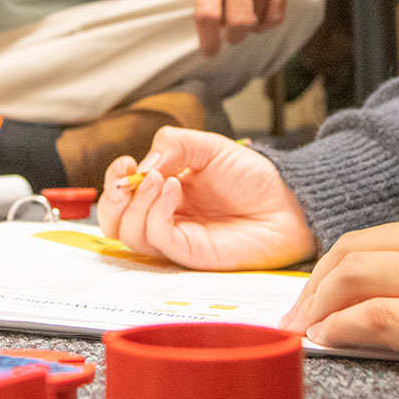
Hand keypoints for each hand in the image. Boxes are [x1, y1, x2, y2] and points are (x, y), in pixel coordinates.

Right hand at [97, 128, 314, 271]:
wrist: (287, 201)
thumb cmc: (252, 178)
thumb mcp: (207, 146)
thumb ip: (172, 145)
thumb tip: (143, 165)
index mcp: (162, 194)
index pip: (120, 197)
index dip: (114, 181)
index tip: (126, 163)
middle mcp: (164, 219)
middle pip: (113, 223)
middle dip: (111, 198)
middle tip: (128, 175)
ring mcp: (175, 238)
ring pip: (129, 234)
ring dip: (136, 202)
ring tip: (160, 177)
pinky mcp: (190, 253)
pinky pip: (158, 239)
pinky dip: (156, 212)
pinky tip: (173, 188)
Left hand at [191, 0, 288, 56]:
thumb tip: (213, 36)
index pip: (208, 14)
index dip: (209, 41)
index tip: (210, 52)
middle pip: (239, 21)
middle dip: (233, 37)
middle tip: (229, 36)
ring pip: (259, 20)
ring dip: (250, 28)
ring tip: (242, 16)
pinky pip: (277, 14)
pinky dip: (267, 24)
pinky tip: (259, 16)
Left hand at [280, 205, 398, 393]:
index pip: (381, 238)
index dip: (339, 268)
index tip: (318, 297)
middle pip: (354, 249)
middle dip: (312, 285)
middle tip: (292, 319)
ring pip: (354, 273)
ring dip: (315, 306)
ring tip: (298, 335)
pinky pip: (378, 316)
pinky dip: (342, 327)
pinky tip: (327, 343)